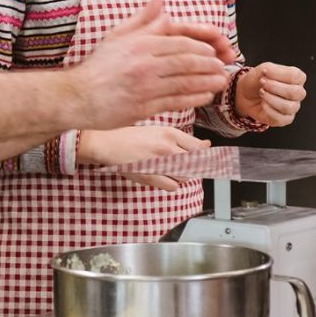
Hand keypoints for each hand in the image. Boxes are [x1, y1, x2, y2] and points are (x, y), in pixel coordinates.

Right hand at [70, 0, 230, 129]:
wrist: (77, 96)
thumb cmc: (98, 66)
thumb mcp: (117, 36)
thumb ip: (142, 19)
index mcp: (140, 44)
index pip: (181, 43)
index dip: (202, 47)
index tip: (212, 52)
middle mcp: (144, 64)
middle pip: (187, 62)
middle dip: (209, 65)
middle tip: (221, 67)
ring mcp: (145, 87)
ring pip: (186, 82)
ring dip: (207, 82)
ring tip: (219, 82)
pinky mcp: (144, 107)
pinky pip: (176, 101)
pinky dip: (194, 98)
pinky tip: (204, 96)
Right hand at [77, 126, 209, 190]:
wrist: (106, 143)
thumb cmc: (128, 136)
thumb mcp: (157, 130)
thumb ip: (181, 139)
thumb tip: (205, 145)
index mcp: (170, 133)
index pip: (200, 148)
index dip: (207, 156)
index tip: (210, 159)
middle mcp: (167, 147)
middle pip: (196, 164)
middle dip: (194, 167)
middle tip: (186, 165)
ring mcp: (160, 163)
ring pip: (186, 176)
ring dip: (182, 176)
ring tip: (170, 170)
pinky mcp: (151, 176)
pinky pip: (173, 186)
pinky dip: (171, 184)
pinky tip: (163, 177)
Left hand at [235, 62, 305, 126]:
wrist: (245, 94)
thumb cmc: (257, 81)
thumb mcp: (262, 69)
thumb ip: (271, 69)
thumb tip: (271, 72)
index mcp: (297, 78)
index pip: (295, 76)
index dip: (278, 74)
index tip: (264, 73)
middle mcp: (298, 93)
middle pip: (295, 92)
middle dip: (274, 87)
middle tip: (262, 84)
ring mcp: (293, 107)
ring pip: (289, 107)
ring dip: (271, 99)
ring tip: (262, 93)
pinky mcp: (285, 119)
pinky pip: (281, 118)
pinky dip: (268, 110)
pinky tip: (263, 104)